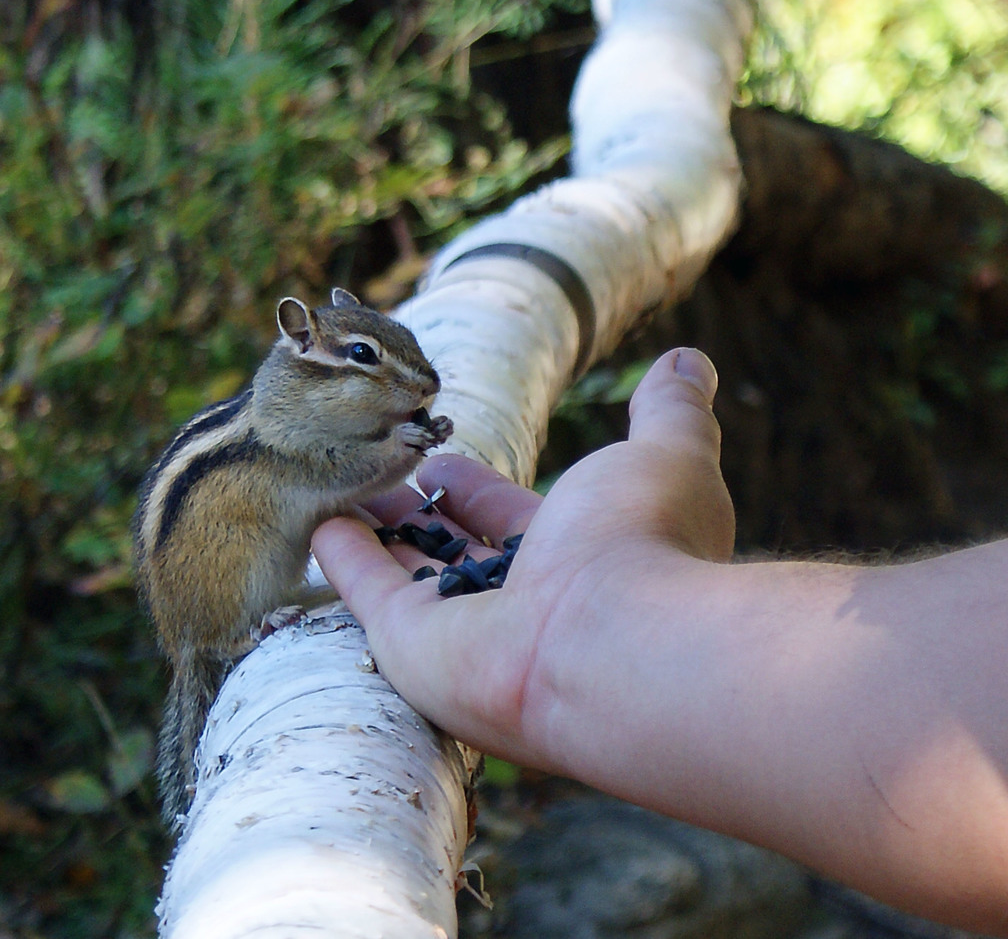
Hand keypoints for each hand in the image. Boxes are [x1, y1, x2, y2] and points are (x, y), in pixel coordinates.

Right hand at [312, 347, 732, 769]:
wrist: (618, 639)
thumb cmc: (643, 542)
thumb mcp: (667, 455)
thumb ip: (670, 413)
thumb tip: (689, 362)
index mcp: (572, 560)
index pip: (508, 519)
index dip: (473, 490)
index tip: (439, 462)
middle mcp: (518, 603)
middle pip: (452, 551)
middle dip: (417, 512)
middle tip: (379, 471)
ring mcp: (463, 631)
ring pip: (405, 570)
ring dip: (373, 530)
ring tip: (338, 483)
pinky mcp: (412, 646)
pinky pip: (367, 593)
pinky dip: (342, 560)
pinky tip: (318, 523)